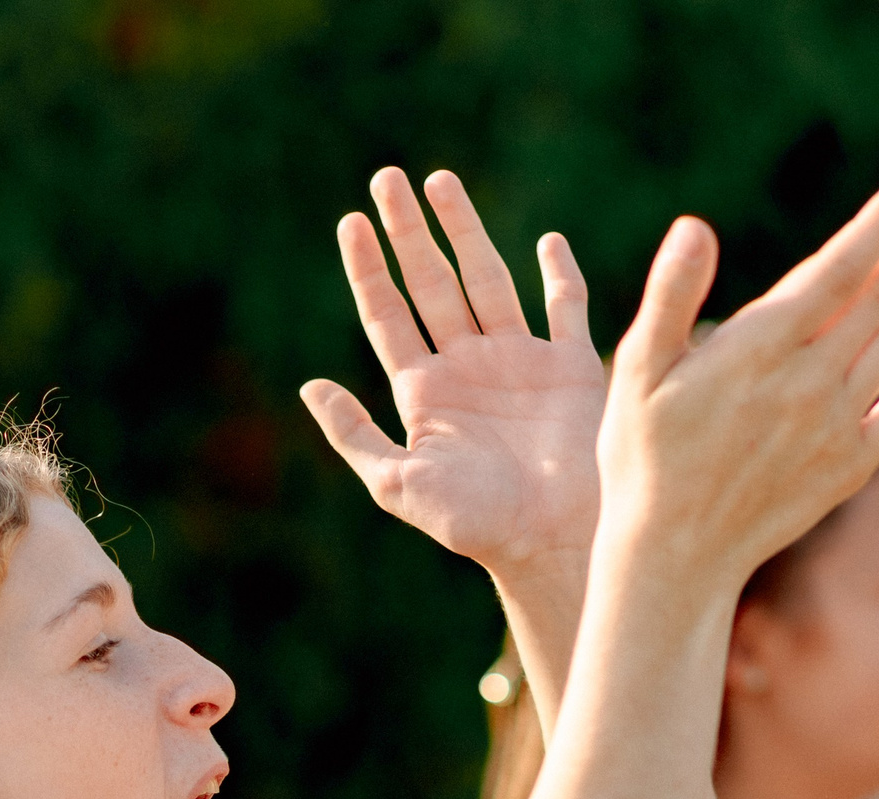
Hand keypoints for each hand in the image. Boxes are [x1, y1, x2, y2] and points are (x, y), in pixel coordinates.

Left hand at [302, 168, 605, 588]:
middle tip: (387, 178)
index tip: (351, 222)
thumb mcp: (397, 483)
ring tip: (440, 182)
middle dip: (410, 232)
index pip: (388, 315)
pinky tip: (546, 240)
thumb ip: (354, 434)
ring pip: (487, 279)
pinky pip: (565, 308)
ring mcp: (519, 363)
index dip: (368, 269)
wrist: (550, 542)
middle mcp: (467, 368)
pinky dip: (559, 274)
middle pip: (431, 283)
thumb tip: (308, 385)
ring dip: (465, 232)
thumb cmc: (474, 523)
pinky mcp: (570, 368)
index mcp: (424, 391)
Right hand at [594, 178, 878, 614]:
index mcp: (758, 351)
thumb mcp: (636, 373)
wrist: (673, 556)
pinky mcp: (848, 466)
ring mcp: (836, 425)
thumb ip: (669, 297)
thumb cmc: (642, 457)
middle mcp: (808, 382)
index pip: (834, 273)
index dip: (875, 229)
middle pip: (878, 297)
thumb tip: (695, 227)